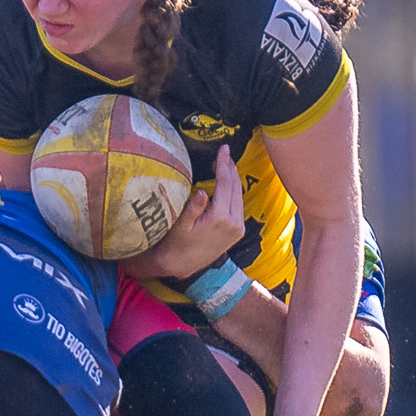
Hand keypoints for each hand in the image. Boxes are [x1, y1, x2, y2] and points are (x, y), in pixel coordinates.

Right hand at [128, 144, 244, 280]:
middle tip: (224, 153)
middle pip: (235, 188)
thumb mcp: (179, 225)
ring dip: (233, 179)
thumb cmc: (176, 243)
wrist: (183, 266)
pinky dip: (233, 191)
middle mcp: (234, 222)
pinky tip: (227, 184)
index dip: (224, 164)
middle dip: (230, 168)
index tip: (223, 149)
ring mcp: (238, 227)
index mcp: (220, 217)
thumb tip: (202, 191)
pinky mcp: (237, 231)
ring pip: (239, 196)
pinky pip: (238, 205)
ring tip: (225, 164)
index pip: (225, 184)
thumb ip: (192, 209)